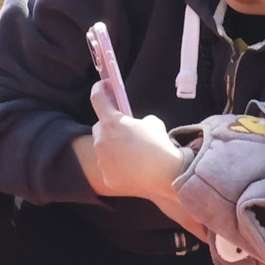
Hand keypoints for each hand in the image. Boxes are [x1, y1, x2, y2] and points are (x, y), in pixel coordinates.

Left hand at [73, 82, 204, 237]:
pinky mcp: (106, 177)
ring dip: (112, 147)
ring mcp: (102, 161)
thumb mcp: (153, 122)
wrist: (167, 175)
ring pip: (102, 149)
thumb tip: (136, 126)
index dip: (100, 89)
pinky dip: (116, 166)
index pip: (97, 98)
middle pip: (99, 128)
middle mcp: (101, 141)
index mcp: (112, 123)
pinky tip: (131, 168)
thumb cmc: (160, 146)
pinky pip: (108, 167)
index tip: (103, 86)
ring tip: (131, 153)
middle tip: (124, 131)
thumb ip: (137, 120)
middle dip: (109, 126)